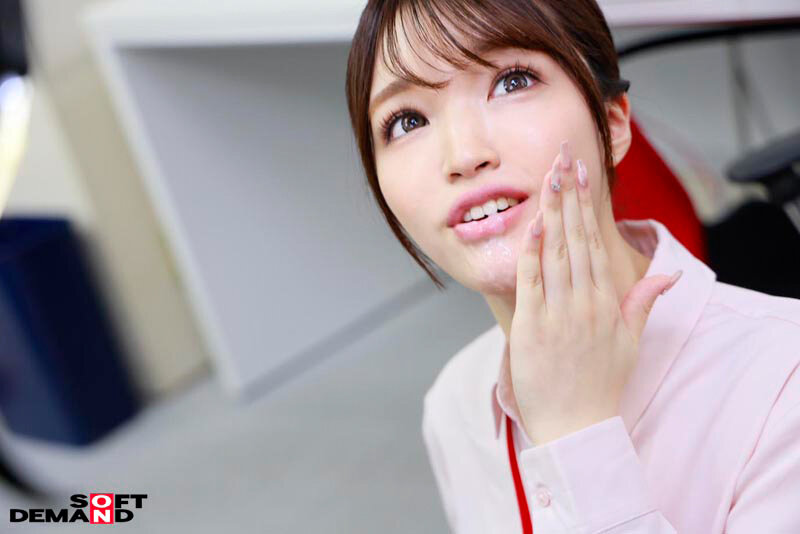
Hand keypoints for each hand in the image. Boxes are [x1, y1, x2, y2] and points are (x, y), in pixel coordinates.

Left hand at [510, 140, 681, 444]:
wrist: (577, 426)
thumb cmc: (602, 384)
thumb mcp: (631, 342)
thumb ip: (644, 302)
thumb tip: (669, 275)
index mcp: (608, 302)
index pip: (595, 242)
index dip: (587, 206)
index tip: (581, 174)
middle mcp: (586, 302)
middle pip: (576, 238)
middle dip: (570, 195)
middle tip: (564, 157)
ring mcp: (559, 313)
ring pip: (555, 253)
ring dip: (552, 214)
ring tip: (549, 178)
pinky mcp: (532, 326)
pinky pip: (530, 282)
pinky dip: (530, 253)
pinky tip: (531, 225)